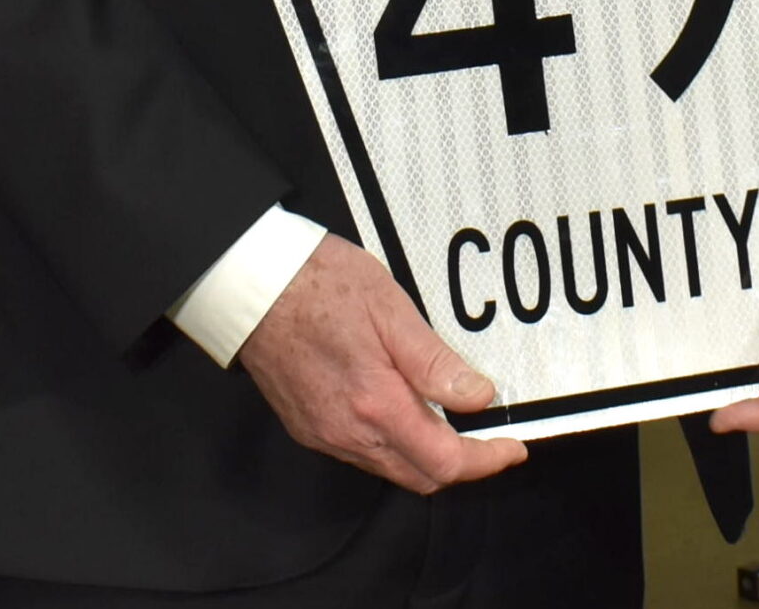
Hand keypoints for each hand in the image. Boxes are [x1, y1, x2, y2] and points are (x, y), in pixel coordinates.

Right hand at [236, 234, 528, 492]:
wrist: (248, 283)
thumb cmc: (313, 283)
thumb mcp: (389, 308)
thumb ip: (435, 361)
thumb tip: (478, 397)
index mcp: (375, 403)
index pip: (445, 461)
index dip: (486, 460)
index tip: (510, 448)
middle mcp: (348, 431)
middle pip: (420, 476)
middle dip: (461, 465)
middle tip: (488, 439)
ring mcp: (324, 433)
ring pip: (390, 468)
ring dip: (426, 456)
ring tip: (449, 420)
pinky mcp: (307, 426)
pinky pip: (361, 453)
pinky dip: (393, 445)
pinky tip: (401, 411)